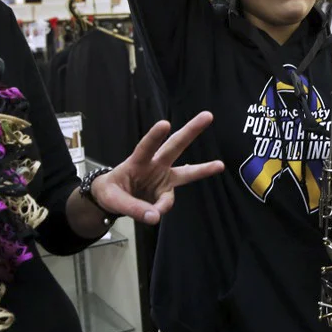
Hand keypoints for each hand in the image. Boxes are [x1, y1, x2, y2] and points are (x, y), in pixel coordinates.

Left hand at [92, 111, 224, 225]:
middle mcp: (155, 164)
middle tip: (208, 115)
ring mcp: (164, 177)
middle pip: (175, 146)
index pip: (146, 147)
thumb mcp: (113, 199)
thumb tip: (155, 216)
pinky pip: (168, 202)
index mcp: (137, 161)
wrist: (112, 198)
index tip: (165, 124)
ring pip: (186, 171)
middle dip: (191, 131)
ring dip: (203, 168)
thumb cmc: (110, 191)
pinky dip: (161, 208)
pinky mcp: (167, 191)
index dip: (154, 136)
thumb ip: (133, 207)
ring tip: (220, 165)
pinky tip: (153, 211)